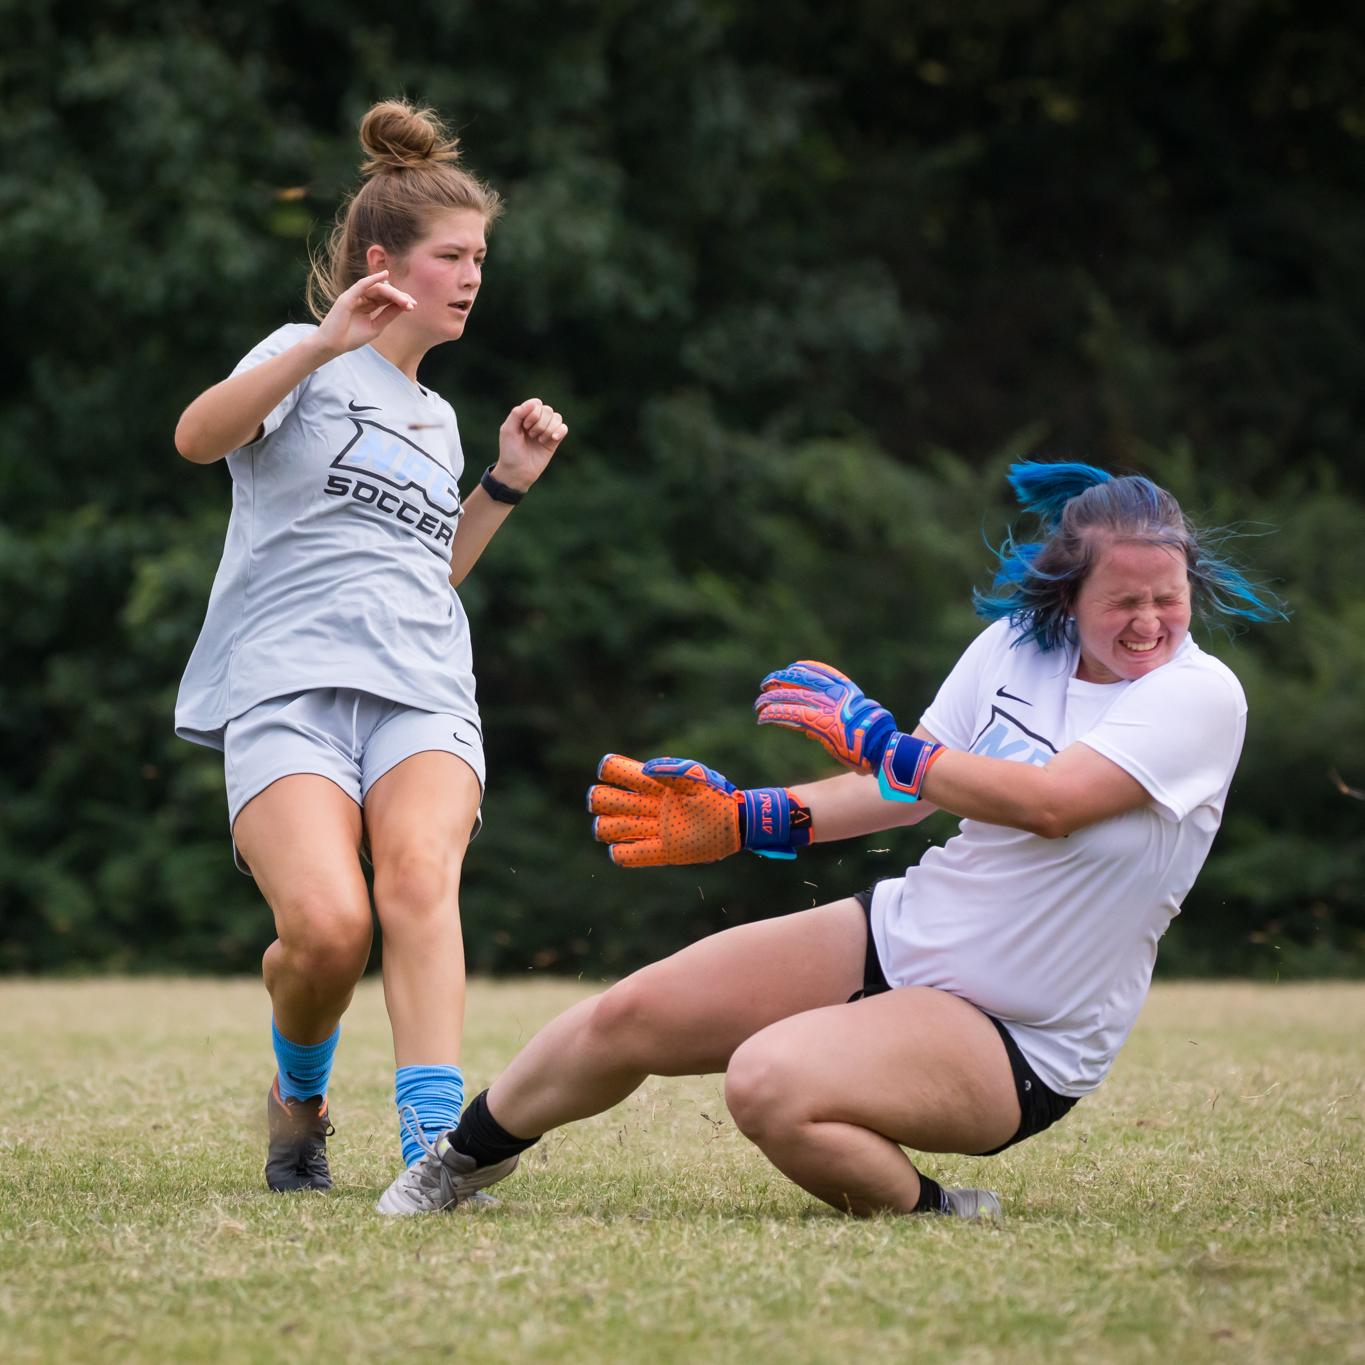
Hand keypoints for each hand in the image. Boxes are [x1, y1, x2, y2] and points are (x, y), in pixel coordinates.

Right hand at [313, 270, 416, 356]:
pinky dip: (373, 279)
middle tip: (412, 304)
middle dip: (399, 297)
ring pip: (376, 289)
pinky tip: (384, 276)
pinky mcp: (347, 297)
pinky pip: (361, 285)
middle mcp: (362, 298)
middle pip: (384, 292)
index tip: (413, 306)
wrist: (333, 345)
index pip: (387, 299)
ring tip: (405, 299)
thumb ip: (388, 315)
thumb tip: (404, 306)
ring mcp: (354, 296)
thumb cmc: (351, 337)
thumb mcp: (376, 327)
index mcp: (369, 305)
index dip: (401, 301)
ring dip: (392, 293)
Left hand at [491, 398, 567, 493]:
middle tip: (530, 435)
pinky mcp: (554, 441)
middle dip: (540, 423)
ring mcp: (546, 431)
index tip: (524, 426)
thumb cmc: (510, 451)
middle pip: (548, 410)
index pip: (536, 403)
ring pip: (557, 417)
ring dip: (548, 428)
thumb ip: (517, 413)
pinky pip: (564, 428)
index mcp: (524, 416)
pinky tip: (553, 439)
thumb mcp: (508, 430)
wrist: (517, 471)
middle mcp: (536, 421)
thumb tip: (535, 402)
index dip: (533, 413)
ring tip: (539, 440)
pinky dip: (560, 431)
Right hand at [586, 755, 811, 866]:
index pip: (617, 770)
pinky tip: (623, 849)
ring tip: (620, 827)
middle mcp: (648, 806)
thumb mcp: (698, 778)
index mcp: (653, 782)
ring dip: (607, 828)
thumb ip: (673, 771)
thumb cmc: (718, 795)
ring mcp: (653, 829)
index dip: (608, 769)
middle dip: (601, 801)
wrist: (738, 823)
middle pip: (605, 800)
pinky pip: (631, 856)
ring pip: (610, 828)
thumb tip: (646, 770)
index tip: (610, 772)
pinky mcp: (663, 852)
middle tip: (611, 804)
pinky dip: (621, 854)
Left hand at [754, 661, 897, 772]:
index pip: (820, 670)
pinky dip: (774, 715)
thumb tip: (810, 730)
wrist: (882, 746)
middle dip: (780, 680)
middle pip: (800, 679)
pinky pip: (790, 714)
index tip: (791, 668)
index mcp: (846, 690)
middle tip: (766, 684)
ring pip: (791, 695)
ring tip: (758, 704)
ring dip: (771, 699)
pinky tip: (763, 718)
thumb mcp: (858, 721)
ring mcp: (826, 706)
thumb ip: (835, 719)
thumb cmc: (874, 740)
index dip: (802, 668)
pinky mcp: (818, 722)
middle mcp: (834, 694)